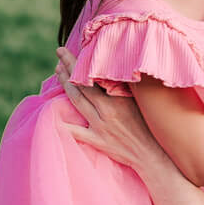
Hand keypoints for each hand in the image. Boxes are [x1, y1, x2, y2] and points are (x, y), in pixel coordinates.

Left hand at [53, 48, 170, 176]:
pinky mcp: (98, 141)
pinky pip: (76, 132)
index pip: (96, 75)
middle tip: (59, 51)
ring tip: (57, 71)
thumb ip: (126, 88)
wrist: (153, 154)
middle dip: (69, 66)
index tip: (72, 50)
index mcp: (120, 97)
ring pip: (77, 101)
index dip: (82, 61)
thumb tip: (113, 69)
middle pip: (83, 84)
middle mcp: (109, 109)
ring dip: (65, 84)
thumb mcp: (141, 102)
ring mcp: (102, 126)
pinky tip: (50, 114)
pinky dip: (63, 124)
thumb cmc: (150, 125)